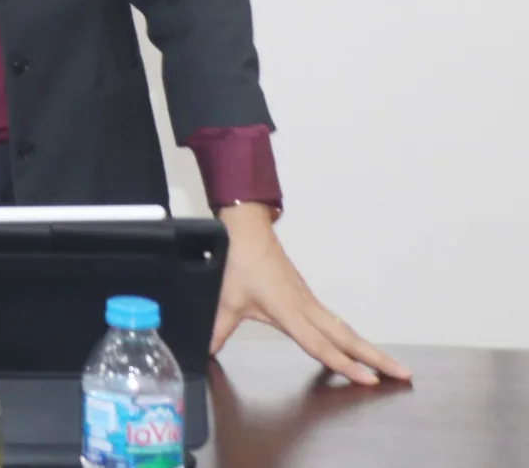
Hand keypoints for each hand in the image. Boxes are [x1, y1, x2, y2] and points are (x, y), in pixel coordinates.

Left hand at [211, 204, 409, 386]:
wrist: (247, 229)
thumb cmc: (238, 260)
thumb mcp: (224, 299)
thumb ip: (216, 330)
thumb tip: (205, 352)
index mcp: (287, 310)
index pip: (320, 345)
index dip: (344, 365)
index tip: (369, 380)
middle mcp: (304, 307)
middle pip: (346, 337)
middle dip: (376, 358)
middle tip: (404, 375)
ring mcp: (308, 301)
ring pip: (343, 328)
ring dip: (368, 348)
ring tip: (393, 367)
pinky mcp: (306, 297)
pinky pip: (334, 321)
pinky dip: (351, 336)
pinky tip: (357, 347)